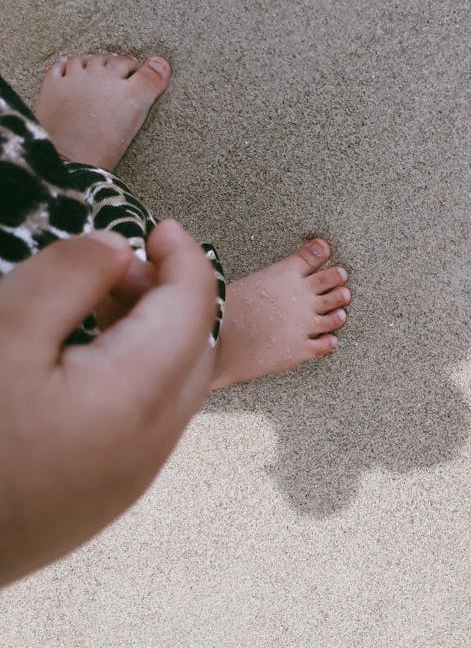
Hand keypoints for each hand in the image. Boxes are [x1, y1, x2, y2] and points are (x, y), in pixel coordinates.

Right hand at [0, 220, 216, 585]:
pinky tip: (86, 360)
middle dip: (172, 293)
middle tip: (122, 264)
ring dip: (154, 332)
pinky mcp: (106, 495)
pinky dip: (138, 371)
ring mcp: (132, 476)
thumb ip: (69, 276)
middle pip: (195, 346)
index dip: (186, 258)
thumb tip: (117, 249)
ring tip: (100, 303)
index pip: (195, 308)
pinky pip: (148, 418)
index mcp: (138, 394)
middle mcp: (153, 440)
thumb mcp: (5, 333)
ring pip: (174, 384)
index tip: (161, 229)